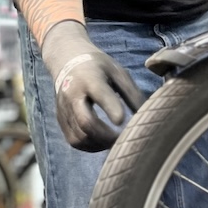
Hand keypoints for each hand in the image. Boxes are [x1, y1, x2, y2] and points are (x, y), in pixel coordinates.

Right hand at [41, 20, 143, 151]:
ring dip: (100, 144)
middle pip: (85, 122)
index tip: (122, 121)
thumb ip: (132, 94)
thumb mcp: (118, 72)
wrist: (66, 60)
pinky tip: (103, 142)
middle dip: (106, 136)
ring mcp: (64, 109)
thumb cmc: (98, 67)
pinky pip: (74, 141)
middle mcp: (72, 94)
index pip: (99, 93)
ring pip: (80, 137)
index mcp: (89, 78)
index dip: (111, 108)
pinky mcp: (61, 119)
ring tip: (115, 142)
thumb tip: (147, 117)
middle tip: (123, 139)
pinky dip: (91, 146)